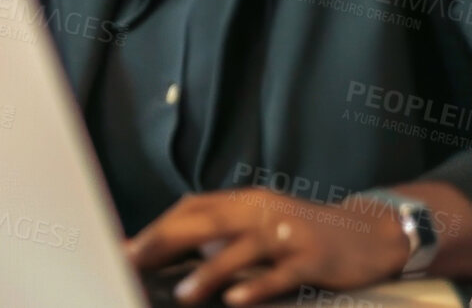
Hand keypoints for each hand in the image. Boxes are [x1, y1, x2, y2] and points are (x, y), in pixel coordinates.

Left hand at [128, 189, 410, 304]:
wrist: (370, 232)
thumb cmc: (303, 233)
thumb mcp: (260, 225)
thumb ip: (223, 235)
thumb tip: (175, 253)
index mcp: (244, 201)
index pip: (191, 209)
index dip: (157, 229)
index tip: (127, 249)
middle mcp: (262, 211)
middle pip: (206, 222)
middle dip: (165, 242)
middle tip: (133, 262)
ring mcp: (288, 233)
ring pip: (241, 249)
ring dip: (209, 272)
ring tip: (183, 293)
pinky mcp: (314, 258)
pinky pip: (282, 273)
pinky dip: (258, 286)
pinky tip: (237, 299)